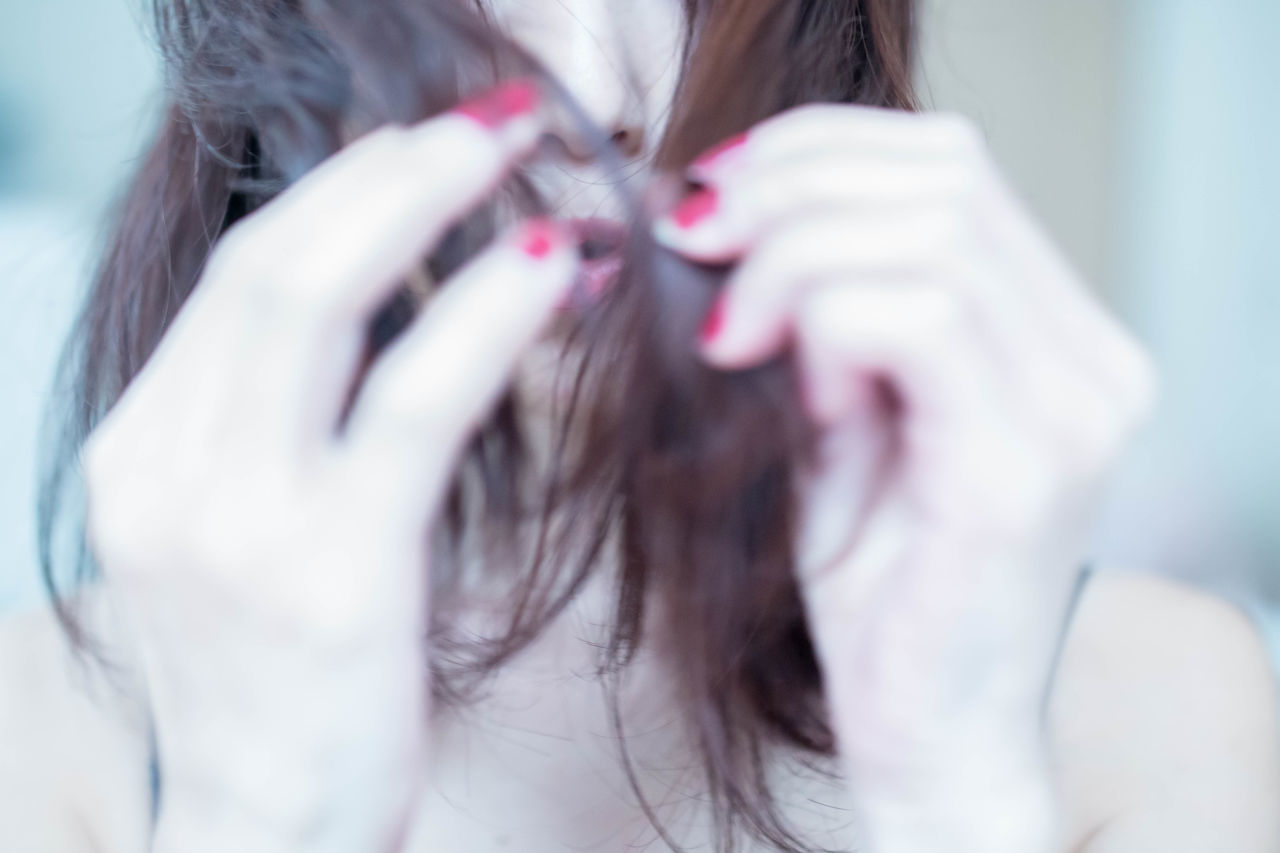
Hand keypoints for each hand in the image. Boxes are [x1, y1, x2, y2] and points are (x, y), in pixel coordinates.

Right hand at [81, 82, 577, 852]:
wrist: (264, 840)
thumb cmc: (280, 684)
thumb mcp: (242, 538)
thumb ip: (280, 426)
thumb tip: (392, 307)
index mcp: (142, 450)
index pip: (241, 275)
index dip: (342, 188)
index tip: (424, 142)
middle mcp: (168, 469)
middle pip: (271, 258)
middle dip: (386, 165)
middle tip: (490, 115)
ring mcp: (238, 521)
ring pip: (321, 302)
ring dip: (431, 203)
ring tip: (525, 153)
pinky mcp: (332, 575)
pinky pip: (410, 404)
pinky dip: (482, 318)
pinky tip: (548, 267)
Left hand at [654, 104, 1156, 851]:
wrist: (927, 737)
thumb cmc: (877, 587)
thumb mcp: (844, 417)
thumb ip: (823, 312)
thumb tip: (729, 210)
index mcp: (1054, 333)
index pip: (948, 163)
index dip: (816, 150)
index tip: (713, 196)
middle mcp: (1087, 358)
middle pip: (941, 176)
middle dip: (789, 189)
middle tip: (696, 243)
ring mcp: (1072, 409)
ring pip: (928, 234)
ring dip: (794, 263)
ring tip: (735, 340)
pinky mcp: (1024, 469)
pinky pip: (915, 321)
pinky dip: (824, 328)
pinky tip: (793, 390)